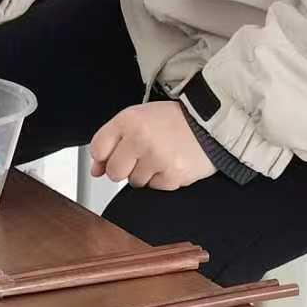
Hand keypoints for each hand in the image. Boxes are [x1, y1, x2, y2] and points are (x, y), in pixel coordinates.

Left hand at [89, 102, 216, 190]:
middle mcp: (140, 138)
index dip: (104, 155)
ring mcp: (156, 158)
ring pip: (134, 182)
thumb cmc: (173, 120)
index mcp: (129, 119)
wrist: (210, 124)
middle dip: (124, 168)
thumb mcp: (139, 119)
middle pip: (113, 171)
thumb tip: (96, 170)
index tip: (115, 153)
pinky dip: (162, 178)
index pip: (98, 149)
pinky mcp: (172, 176)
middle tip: (141, 155)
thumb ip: (113, 141)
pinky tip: (171, 163)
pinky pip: (154, 188)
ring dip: (145, 173)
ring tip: (160, 155)